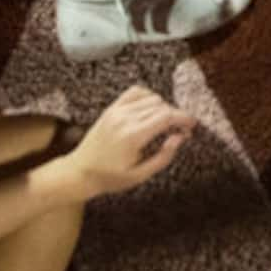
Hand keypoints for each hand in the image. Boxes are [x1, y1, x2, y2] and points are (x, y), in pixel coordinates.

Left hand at [64, 87, 194, 197]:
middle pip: (162, 106)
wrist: (79, 172)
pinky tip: (151, 109)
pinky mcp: (111, 109)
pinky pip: (135, 92)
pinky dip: (148, 96)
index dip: (184, 118)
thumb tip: (179, 138)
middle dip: (176, 116)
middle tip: (180, 130)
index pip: (166, 116)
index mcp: (132, 136)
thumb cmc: (108, 178)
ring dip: (163, 108)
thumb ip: (163, 157)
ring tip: (165, 123)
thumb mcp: (139, 176)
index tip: (192, 125)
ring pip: (151, 98)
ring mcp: (117, 112)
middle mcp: (125, 119)